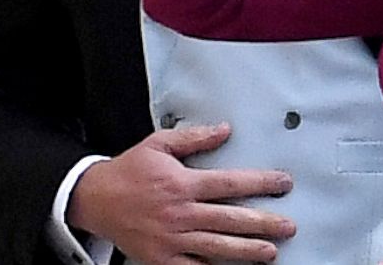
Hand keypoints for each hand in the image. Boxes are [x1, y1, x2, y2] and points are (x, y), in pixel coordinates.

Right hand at [68, 123, 295, 264]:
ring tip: (270, 252)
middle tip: (288, 226)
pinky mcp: (161, 258)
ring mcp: (171, 238)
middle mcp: (180, 212)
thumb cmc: (128, 172)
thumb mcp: (159, 145)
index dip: (261, 183)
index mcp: (183, 183)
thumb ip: (194, 138)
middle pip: (230, 219)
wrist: (93, 199)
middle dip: (263, 223)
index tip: (283, 183)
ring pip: (217, 247)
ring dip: (247, 250)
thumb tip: (224, 130)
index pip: (230, 184)